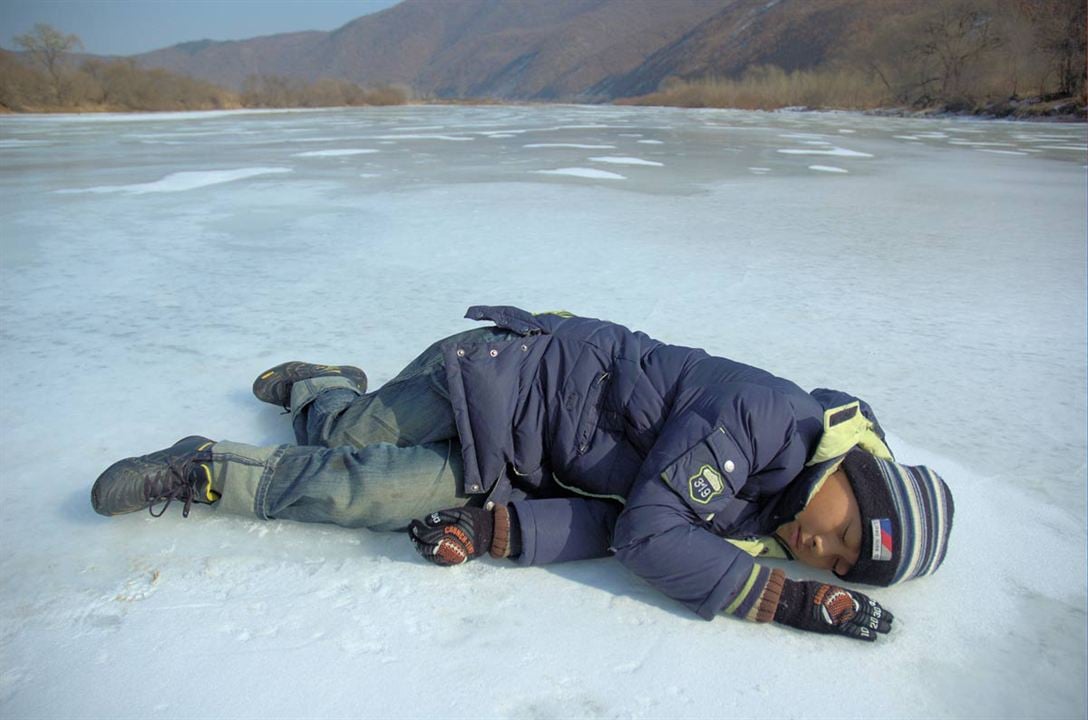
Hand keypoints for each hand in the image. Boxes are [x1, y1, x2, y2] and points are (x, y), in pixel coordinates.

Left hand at [408, 506, 493, 565]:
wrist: (493, 534)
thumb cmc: (477, 520)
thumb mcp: (462, 512)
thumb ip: (444, 515)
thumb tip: (427, 520)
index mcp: (450, 535)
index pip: (427, 535)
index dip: (417, 529)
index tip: (413, 522)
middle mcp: (450, 548)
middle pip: (426, 547)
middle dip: (415, 538)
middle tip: (411, 530)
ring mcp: (452, 556)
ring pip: (430, 556)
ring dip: (420, 548)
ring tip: (415, 539)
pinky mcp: (456, 560)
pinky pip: (438, 562)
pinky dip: (428, 557)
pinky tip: (425, 550)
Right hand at [773, 580, 893, 641]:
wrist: (792, 600)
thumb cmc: (802, 593)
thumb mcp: (819, 588)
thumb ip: (832, 594)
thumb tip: (837, 597)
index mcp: (839, 593)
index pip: (861, 599)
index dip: (872, 605)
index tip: (881, 609)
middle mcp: (843, 602)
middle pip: (866, 609)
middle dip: (879, 615)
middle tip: (890, 620)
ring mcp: (840, 614)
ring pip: (863, 619)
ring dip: (876, 624)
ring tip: (886, 629)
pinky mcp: (834, 626)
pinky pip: (852, 630)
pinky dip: (863, 633)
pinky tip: (873, 637)